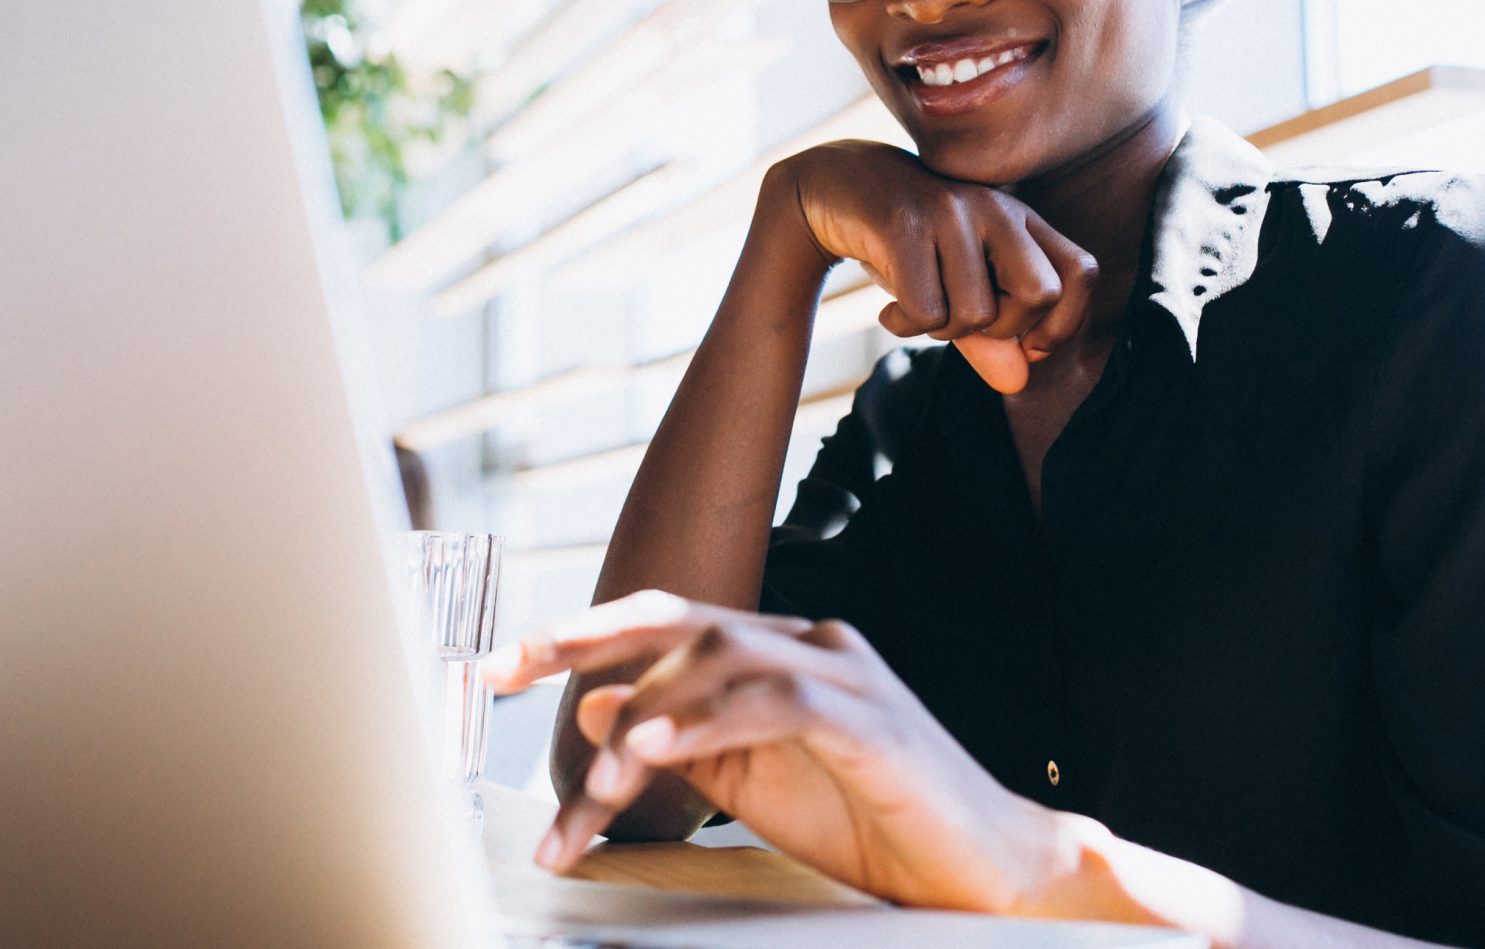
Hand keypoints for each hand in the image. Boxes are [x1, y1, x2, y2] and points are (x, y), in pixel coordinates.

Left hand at [482, 590, 1064, 913]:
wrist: (982, 864)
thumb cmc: (870, 821)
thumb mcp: (749, 781)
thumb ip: (679, 741)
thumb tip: (594, 707)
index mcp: (776, 652)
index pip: (665, 621)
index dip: (580, 633)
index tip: (502, 663)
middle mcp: (807, 643)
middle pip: (679, 620)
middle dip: (583, 638)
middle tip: (506, 670)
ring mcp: (844, 674)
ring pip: (718, 661)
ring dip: (642, 716)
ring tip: (594, 776)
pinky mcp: (871, 720)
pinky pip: (777, 701)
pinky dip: (707, 722)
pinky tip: (656, 749)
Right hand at [766, 141, 1096, 393]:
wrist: (835, 188)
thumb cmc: (908, 247)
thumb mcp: (955, 290)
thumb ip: (990, 338)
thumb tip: (1018, 381)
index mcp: (1020, 219)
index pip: (1081, 273)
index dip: (1064, 322)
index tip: (1026, 343)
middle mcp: (995, 208)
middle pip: (1040, 296)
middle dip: (1002, 330)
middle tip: (963, 321)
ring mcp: (952, 211)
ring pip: (977, 313)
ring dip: (940, 330)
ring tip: (915, 306)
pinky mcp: (905, 223)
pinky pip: (926, 311)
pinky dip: (904, 325)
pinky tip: (890, 310)